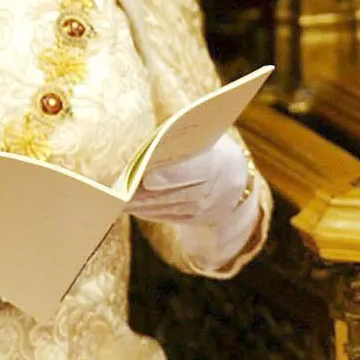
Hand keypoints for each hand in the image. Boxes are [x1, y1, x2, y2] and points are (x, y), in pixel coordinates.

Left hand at [125, 132, 253, 225]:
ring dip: (148, 207)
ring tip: (124, 203)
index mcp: (219, 161)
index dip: (171, 176)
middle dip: (150, 196)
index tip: (147, 179)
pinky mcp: (204, 220)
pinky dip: (155, 214)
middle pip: (181, 194)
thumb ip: (176, 146)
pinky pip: (176, 219)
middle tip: (124, 195)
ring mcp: (212, 208)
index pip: (195, 170)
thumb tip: (145, 158)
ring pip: (176, 209)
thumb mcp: (200, 139)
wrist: (235, 173)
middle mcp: (218, 189)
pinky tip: (137, 210)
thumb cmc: (206, 148)